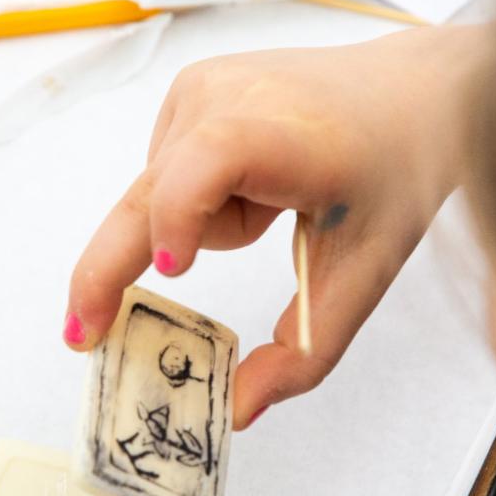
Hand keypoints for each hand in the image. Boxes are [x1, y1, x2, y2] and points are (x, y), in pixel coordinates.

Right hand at [65, 25, 489, 427]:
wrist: (411, 93)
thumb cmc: (393, 179)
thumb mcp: (364, 276)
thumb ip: (304, 352)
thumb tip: (235, 411)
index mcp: (293, 137)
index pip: (216, 160)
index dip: (182, 214)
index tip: (172, 272)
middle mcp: (235, 97)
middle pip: (152, 191)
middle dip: (109, 270)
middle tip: (83, 336)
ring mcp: (205, 85)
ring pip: (157, 193)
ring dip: (192, 230)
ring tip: (270, 214)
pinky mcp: (191, 86)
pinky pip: (163, 171)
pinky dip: (194, 199)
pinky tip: (251, 186)